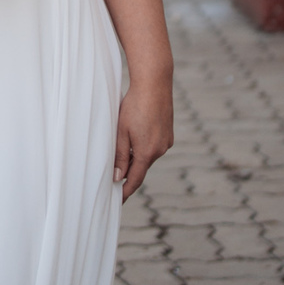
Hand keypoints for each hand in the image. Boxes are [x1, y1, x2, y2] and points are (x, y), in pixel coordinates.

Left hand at [113, 72, 173, 200]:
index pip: (135, 179)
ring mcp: (166, 142)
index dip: (125, 191)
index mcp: (146, 152)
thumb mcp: (121, 131)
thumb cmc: (134, 106)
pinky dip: (144, 146)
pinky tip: (137, 134)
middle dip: (129, 171)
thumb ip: (120, 156)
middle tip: (114, 176)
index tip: (118, 200)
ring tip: (124, 147)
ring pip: (148, 156)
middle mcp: (160, 150)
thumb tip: (117, 178)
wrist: (155, 84)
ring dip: (137, 156)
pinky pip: (155, 146)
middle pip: (141, 167)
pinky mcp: (169, 134)